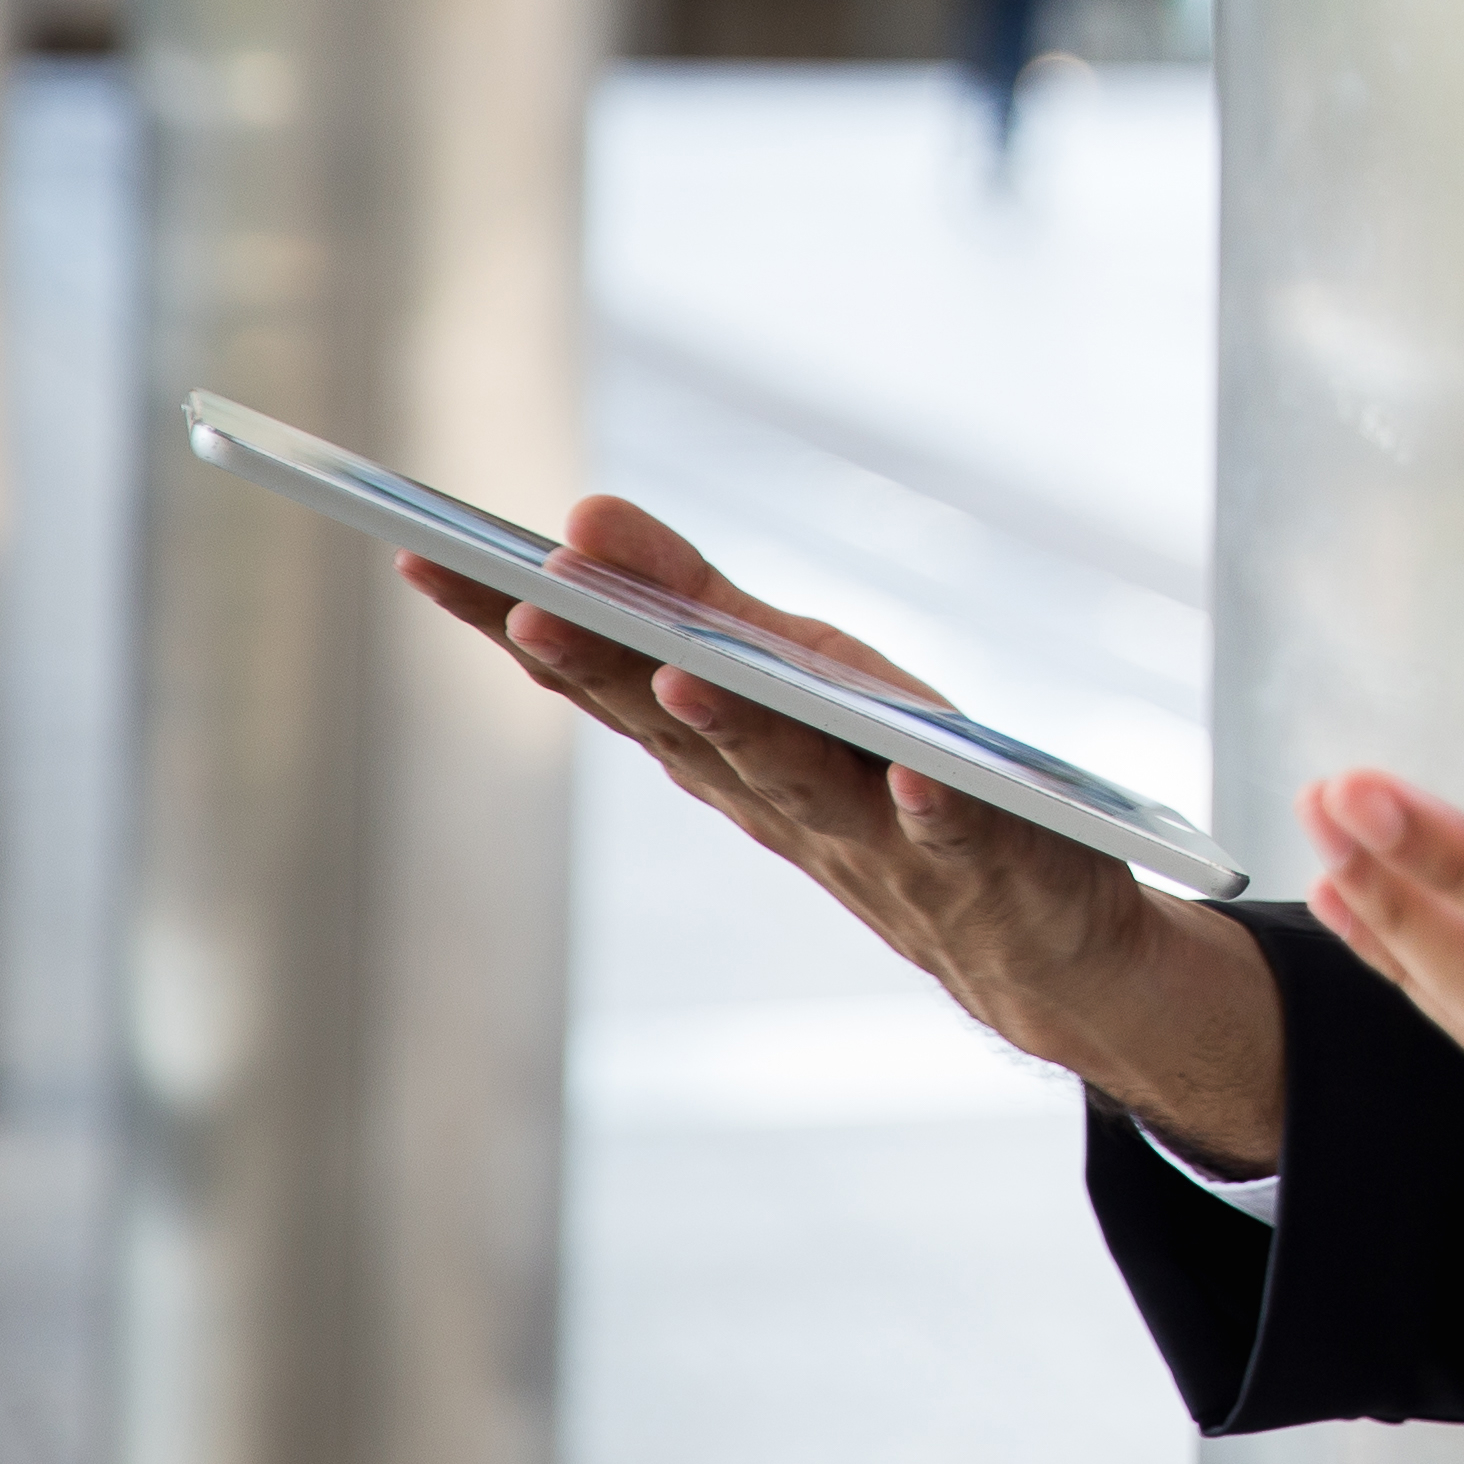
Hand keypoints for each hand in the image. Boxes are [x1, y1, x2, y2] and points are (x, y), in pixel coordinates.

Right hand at [401, 500, 1284, 1167]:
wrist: (1037, 947)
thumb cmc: (895, 791)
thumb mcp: (798, 682)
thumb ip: (697, 603)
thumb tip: (588, 516)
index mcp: (729, 752)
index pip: (609, 682)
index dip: (517, 626)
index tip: (425, 554)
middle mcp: (784, 800)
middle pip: (681, 730)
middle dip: (604, 667)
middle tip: (529, 600)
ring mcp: (880, 839)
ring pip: (797, 782)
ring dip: (736, 728)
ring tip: (684, 667)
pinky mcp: (988, 861)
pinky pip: (955, 831)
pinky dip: (932, 802)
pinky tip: (917, 768)